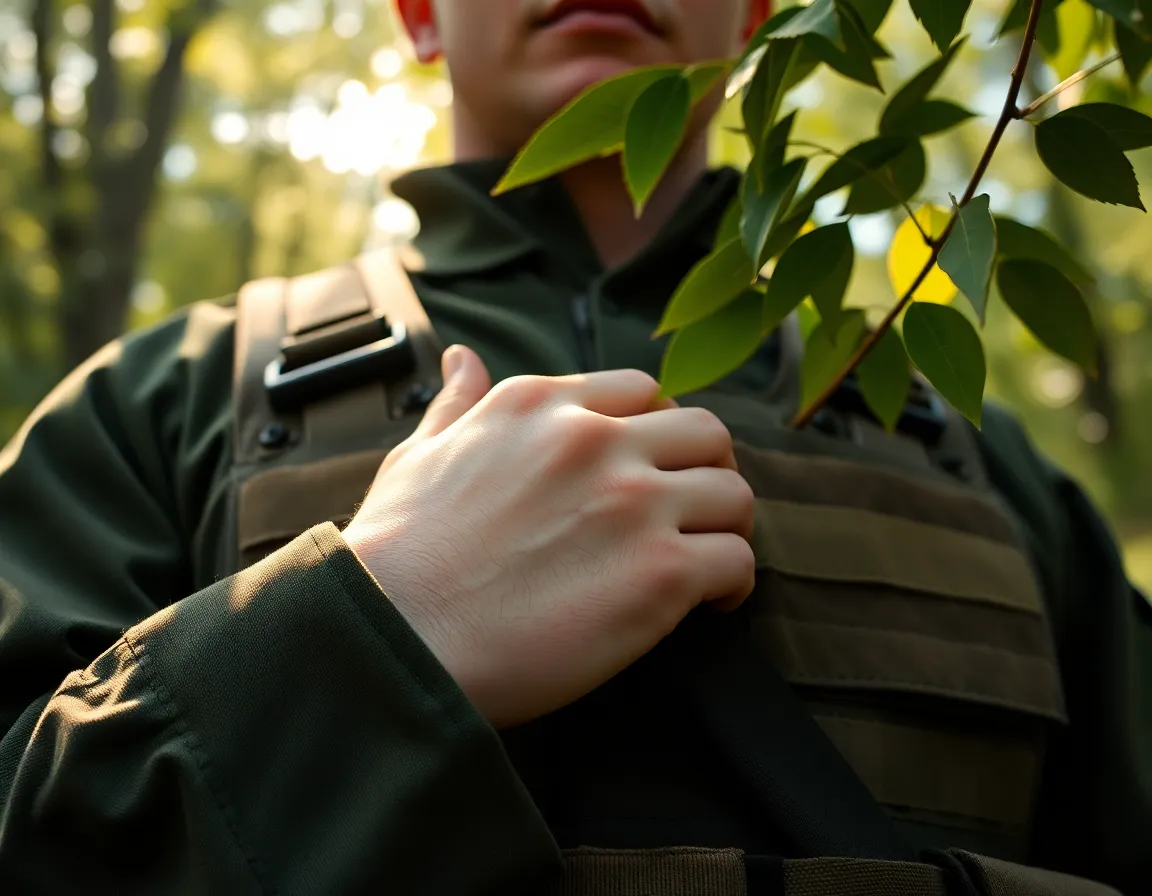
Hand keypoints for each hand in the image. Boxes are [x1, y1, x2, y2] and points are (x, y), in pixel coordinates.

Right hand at [342, 345, 755, 727]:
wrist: (393, 639)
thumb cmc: (396, 556)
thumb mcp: (418, 457)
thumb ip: (456, 405)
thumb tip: (461, 357)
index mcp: (539, 405)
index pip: (640, 391)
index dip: (657, 432)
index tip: (653, 470)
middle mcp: (595, 439)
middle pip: (704, 432)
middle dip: (708, 470)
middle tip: (695, 513)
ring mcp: (634, 502)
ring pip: (734, 492)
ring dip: (727, 527)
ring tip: (708, 560)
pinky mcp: (661, 573)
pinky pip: (738, 559)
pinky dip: (735, 583)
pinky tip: (712, 604)